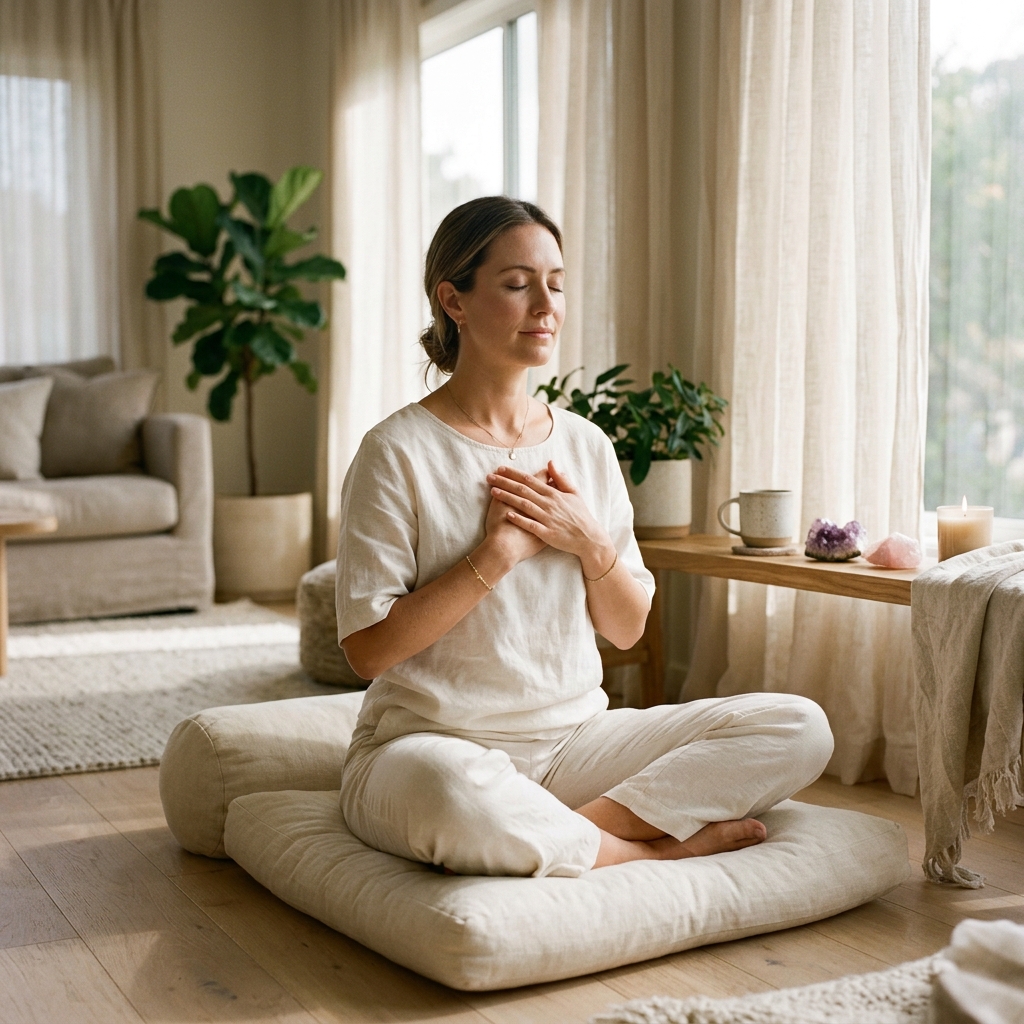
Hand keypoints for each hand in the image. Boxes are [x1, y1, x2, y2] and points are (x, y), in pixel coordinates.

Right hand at [484, 468, 547, 565]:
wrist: (505, 548)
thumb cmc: (499, 525)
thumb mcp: (498, 505)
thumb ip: (505, 492)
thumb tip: (506, 482)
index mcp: (530, 497)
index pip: (539, 481)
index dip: (543, 474)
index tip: (545, 471)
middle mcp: (542, 507)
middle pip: (551, 491)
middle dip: (553, 483)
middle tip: (554, 477)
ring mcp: (546, 520)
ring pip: (555, 506)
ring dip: (556, 498)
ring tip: (557, 491)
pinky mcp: (547, 533)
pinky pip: (554, 522)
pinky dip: (556, 516)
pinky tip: (556, 513)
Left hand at [487, 462, 614, 576]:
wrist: (589, 538)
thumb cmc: (581, 515)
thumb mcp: (574, 493)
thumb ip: (561, 478)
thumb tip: (550, 462)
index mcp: (554, 493)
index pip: (530, 480)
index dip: (514, 474)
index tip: (500, 469)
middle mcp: (549, 504)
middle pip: (523, 490)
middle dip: (505, 482)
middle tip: (489, 477)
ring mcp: (547, 518)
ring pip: (524, 505)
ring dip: (508, 498)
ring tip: (493, 492)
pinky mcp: (547, 533)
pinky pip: (531, 525)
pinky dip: (519, 519)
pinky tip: (507, 514)